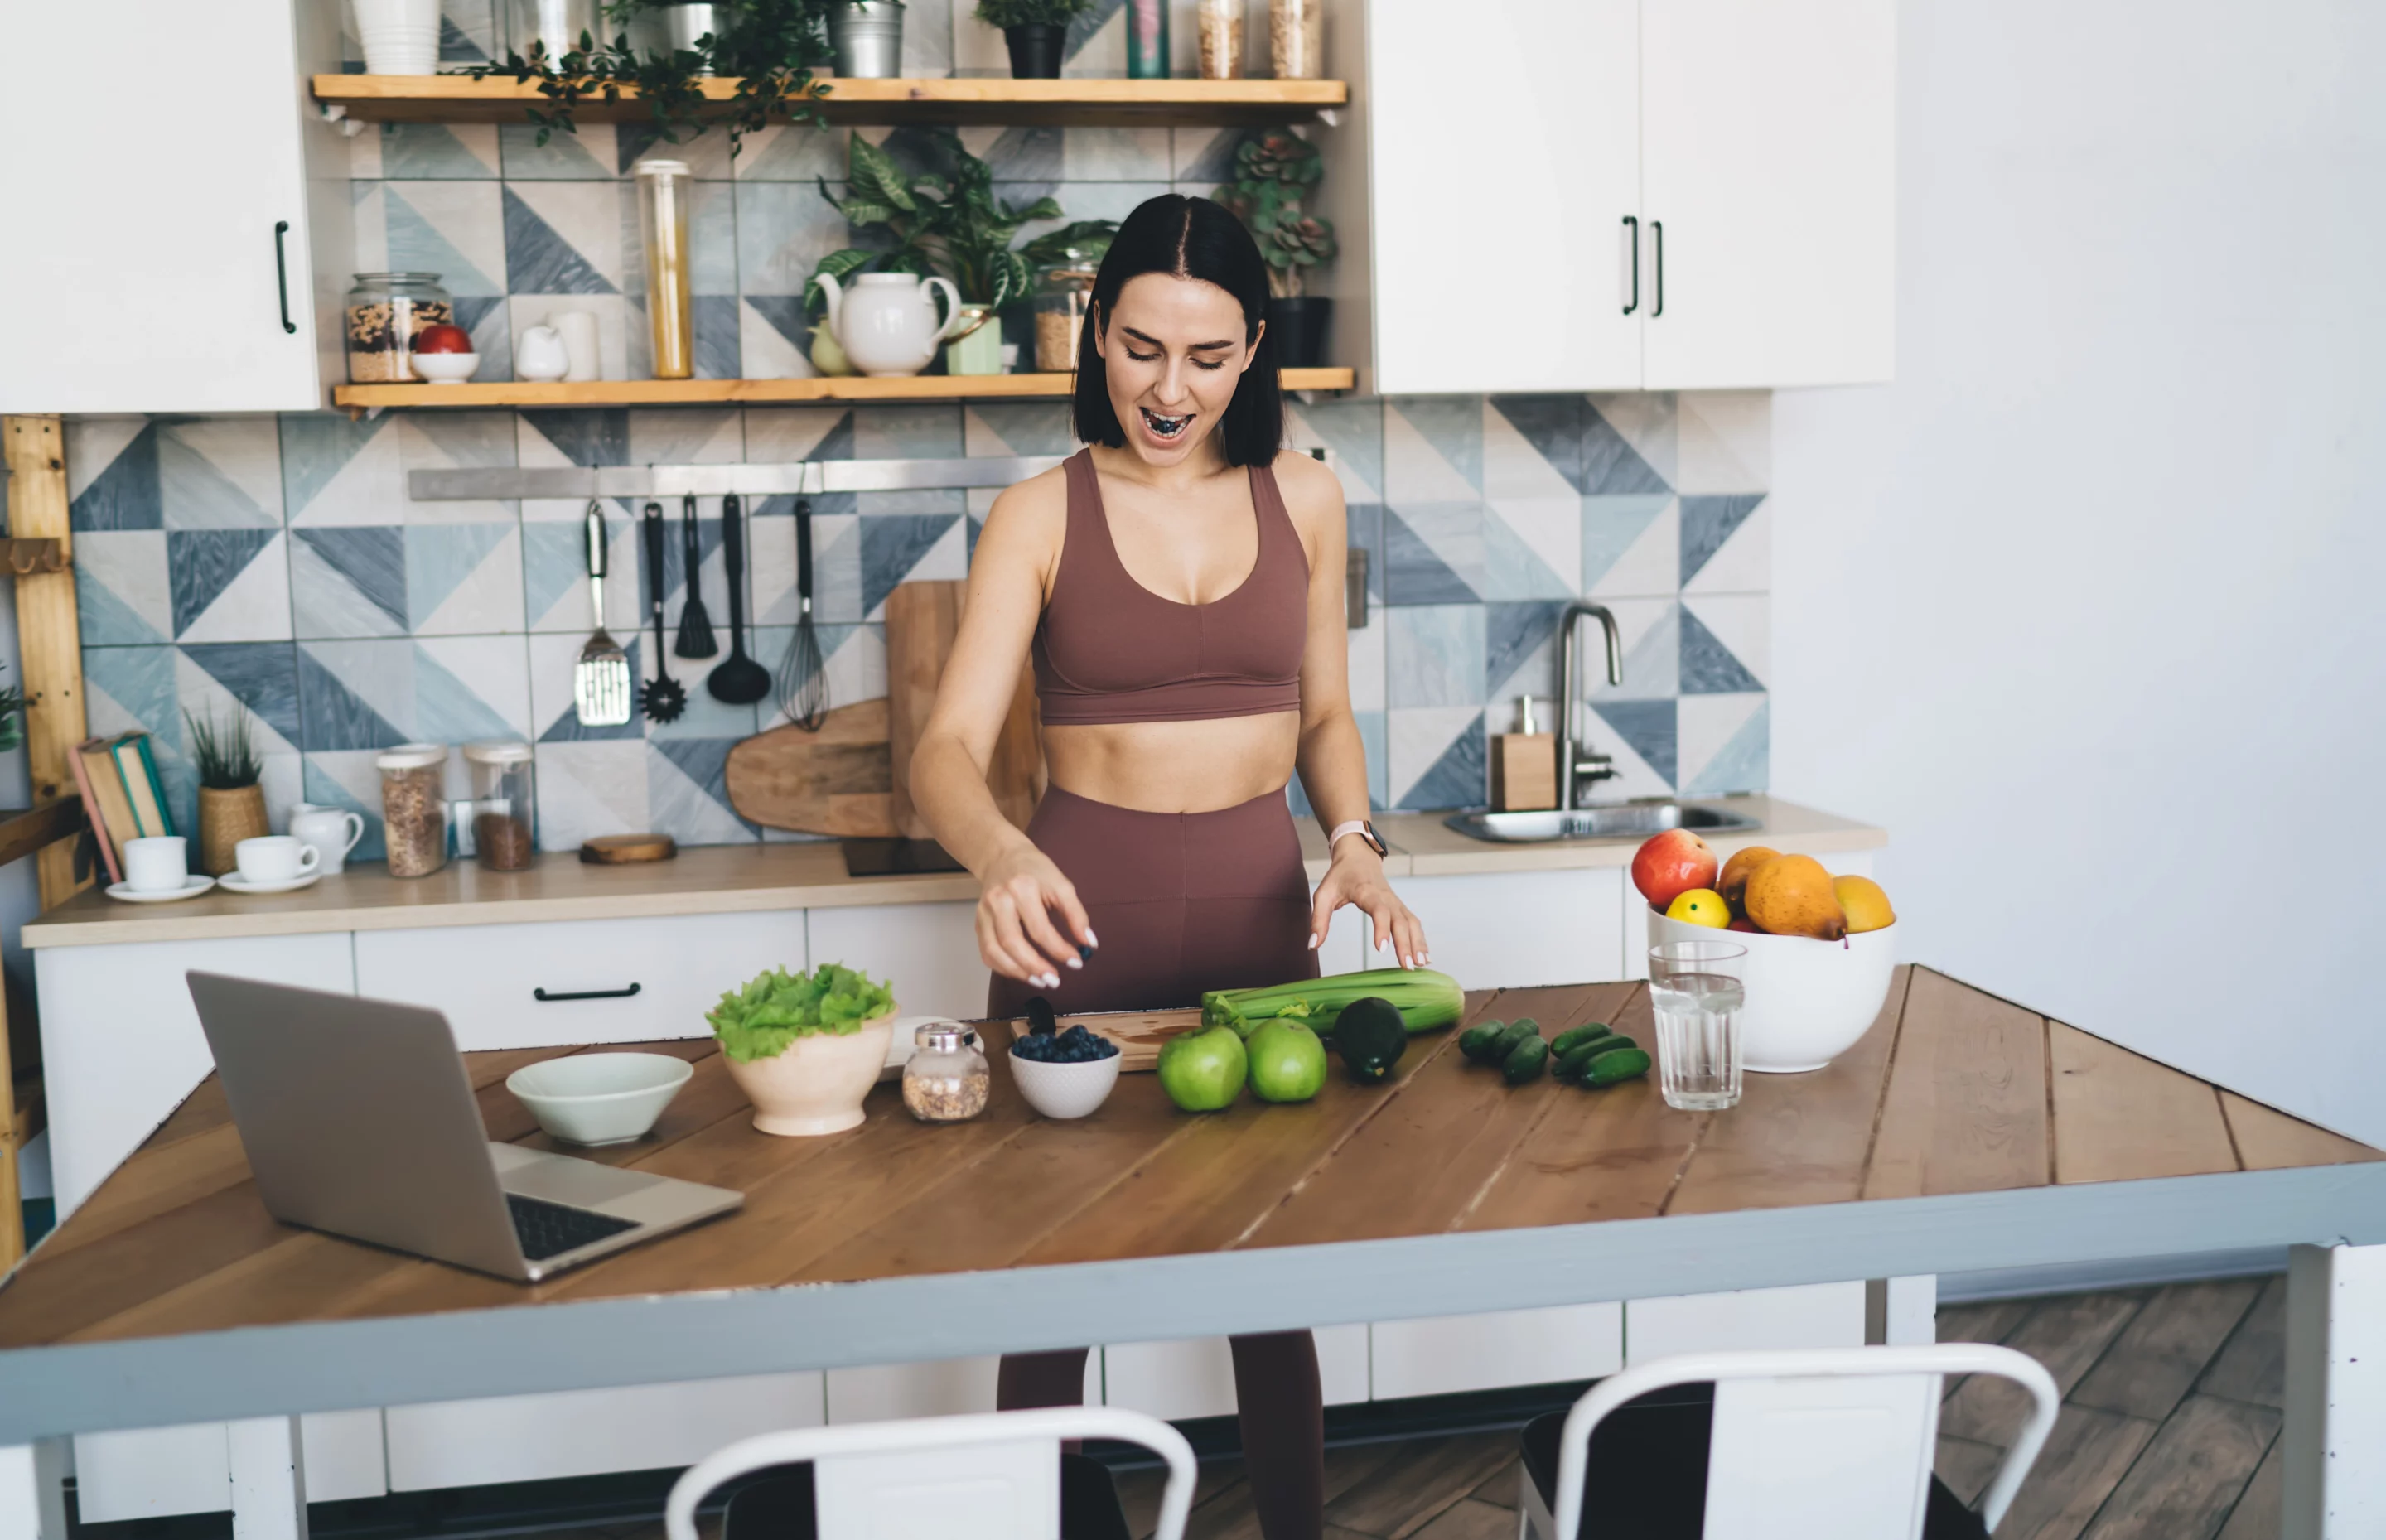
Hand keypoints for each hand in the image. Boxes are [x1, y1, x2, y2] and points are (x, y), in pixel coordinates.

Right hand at [975, 840, 1095, 989]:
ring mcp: (984, 913)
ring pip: (994, 951)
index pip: (1040, 928)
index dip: (1059, 949)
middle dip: (1034, 966)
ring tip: (1040, 981)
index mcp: (1022, 888)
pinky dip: (1004, 968)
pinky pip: (987, 953)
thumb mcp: (1061, 885)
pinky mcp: (978, 923)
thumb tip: (1089, 943)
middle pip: (1012, 942)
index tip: (1076, 962)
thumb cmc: (1035, 871)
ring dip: (1018, 972)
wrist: (1003, 857)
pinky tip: (1022, 972)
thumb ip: (1076, 914)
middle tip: (1054, 980)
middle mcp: (998, 901)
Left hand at [1307, 840, 1428, 968]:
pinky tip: (1423, 957)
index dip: (1382, 928)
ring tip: (1420, 965)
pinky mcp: (1400, 907)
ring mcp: (1396, 902)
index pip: (1379, 910)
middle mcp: (1386, 897)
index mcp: (1367, 892)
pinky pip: (1414, 923)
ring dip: (1418, 944)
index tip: (1381, 949)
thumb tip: (1313, 945)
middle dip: (1405, 944)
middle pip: (1401, 921)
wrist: (1358, 857)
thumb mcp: (1323, 894)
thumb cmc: (1340, 877)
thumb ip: (1318, 920)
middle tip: (1406, 967)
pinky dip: (1420, 940)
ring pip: (1412, 923)